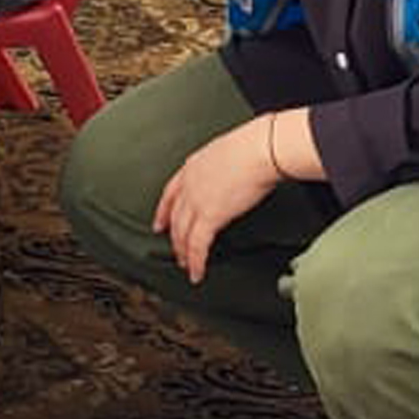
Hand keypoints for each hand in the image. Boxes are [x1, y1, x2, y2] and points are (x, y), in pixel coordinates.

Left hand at [151, 116, 281, 284]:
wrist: (258, 149)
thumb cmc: (253, 147)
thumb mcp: (226, 153)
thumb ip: (219, 168)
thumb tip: (230, 175)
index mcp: (192, 167)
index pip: (170, 193)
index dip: (163, 211)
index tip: (160, 223)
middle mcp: (189, 184)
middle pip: (175, 217)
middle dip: (175, 238)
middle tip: (176, 252)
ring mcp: (196, 200)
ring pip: (182, 233)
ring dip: (184, 253)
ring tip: (187, 266)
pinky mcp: (210, 216)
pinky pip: (197, 245)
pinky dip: (196, 261)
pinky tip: (197, 272)